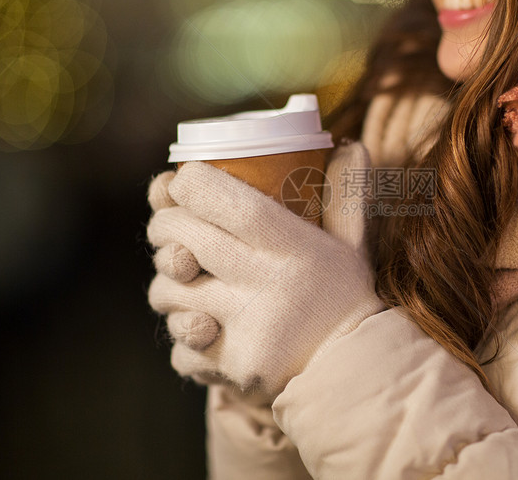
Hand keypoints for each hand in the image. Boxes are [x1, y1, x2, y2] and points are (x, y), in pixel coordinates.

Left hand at [146, 143, 382, 397]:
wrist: (354, 373)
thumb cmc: (345, 299)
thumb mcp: (351, 245)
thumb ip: (345, 196)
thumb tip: (349, 144)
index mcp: (293, 248)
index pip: (226, 202)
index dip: (190, 184)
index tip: (180, 180)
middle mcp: (266, 286)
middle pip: (184, 239)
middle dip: (164, 224)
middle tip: (170, 224)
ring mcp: (245, 330)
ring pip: (168, 292)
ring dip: (166, 281)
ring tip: (184, 277)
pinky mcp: (231, 368)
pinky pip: (178, 346)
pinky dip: (183, 335)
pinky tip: (201, 326)